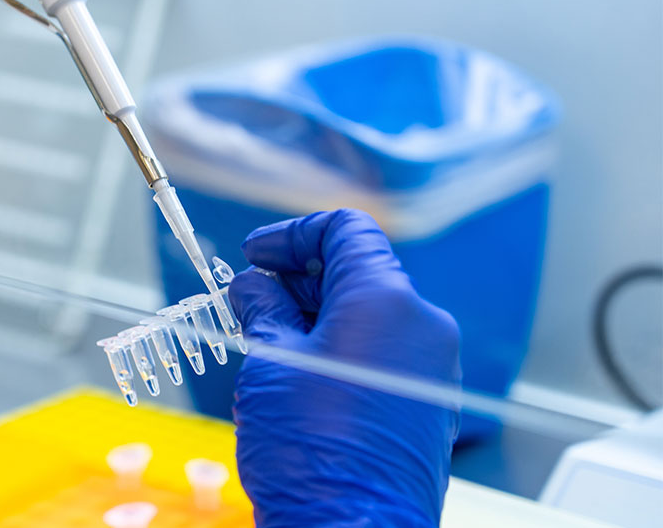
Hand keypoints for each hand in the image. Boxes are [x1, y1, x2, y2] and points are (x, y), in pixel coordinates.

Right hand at [228, 209, 460, 527]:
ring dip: (317, 315)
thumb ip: (263, 309)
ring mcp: (432, 367)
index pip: (346, 230)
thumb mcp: (271, 363)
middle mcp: (422, 325)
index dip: (292, 234)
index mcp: (386, 300)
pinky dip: (343, 347)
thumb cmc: (314, 453)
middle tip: (250, 301)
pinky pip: (385, 352)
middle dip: (299, 279)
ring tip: (269, 342)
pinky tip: (301, 374)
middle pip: (359, 271)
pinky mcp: (428, 403)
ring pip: (371, 314)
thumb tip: (254, 287)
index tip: (257, 254)